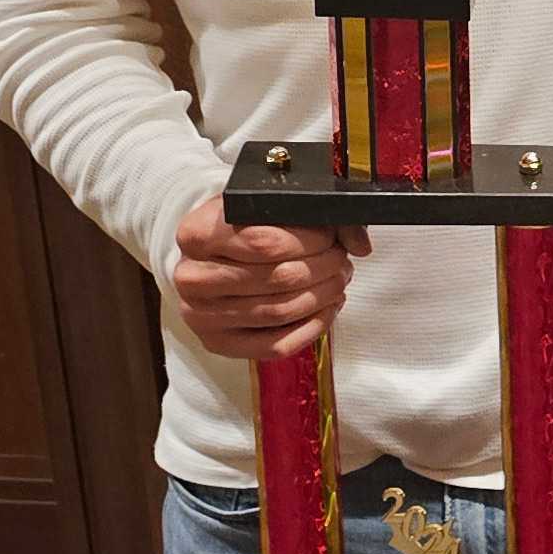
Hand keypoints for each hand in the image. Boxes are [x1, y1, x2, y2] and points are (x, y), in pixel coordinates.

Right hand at [170, 197, 366, 362]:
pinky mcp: (217, 344)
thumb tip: (360, 244)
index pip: (265, 242)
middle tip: (340, 260)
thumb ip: (316, 217)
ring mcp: (201, 315)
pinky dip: (311, 328)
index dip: (310, 241)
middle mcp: (192, 277)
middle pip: (278, 278)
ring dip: (322, 296)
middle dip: (323, 268)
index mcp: (196, 235)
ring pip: (280, 312)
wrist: (206, 258)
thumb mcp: (264, 208)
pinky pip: (276, 346)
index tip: (330, 237)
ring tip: (337, 281)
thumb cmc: (237, 229)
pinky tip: (325, 309)